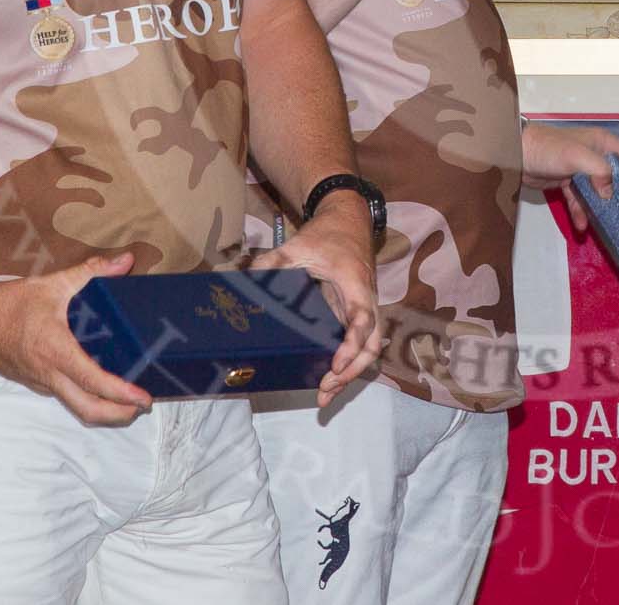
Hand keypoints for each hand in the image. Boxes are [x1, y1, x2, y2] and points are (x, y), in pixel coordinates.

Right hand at [0, 254, 152, 427]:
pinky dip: (87, 397)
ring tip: (129, 398)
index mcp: (55, 349)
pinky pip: (66, 397)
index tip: (142, 397)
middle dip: (118, 413)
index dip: (119, 393)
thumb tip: (126, 261)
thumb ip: (92, 272)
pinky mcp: (36, 383)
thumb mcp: (53, 284)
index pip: (91, 380)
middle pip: (87, 409)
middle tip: (143, 404)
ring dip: (105, 410)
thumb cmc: (10, 303)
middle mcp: (48, 373)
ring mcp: (41, 382)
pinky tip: (101, 385)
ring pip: (76, 407)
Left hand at [253, 194, 379, 406]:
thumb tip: (246, 281)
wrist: (348, 221)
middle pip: (372, 344)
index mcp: (354, 285)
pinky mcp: (355, 314)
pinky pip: (359, 344)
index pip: (361, 320)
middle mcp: (366, 301)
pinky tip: (330, 380)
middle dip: (352, 371)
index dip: (351, 345)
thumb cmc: (327, 234)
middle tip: (326, 388)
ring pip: (369, 348)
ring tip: (326, 395)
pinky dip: (348, 364)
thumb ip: (273, 262)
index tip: (336, 364)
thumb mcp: (297, 244)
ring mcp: (363, 310)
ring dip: (351, 373)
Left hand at [520, 122, 618, 231]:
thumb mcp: (577, 156)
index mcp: (604, 144)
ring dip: (602, 209)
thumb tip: (610, 194)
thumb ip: (599, 171)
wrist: (515, 153)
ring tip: (607, 226)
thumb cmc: (549, 149)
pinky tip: (581, 227)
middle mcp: (597, 156)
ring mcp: (582, 170)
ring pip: (599, 192)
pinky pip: (580, 200)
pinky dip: (581, 212)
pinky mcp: (567, 182)